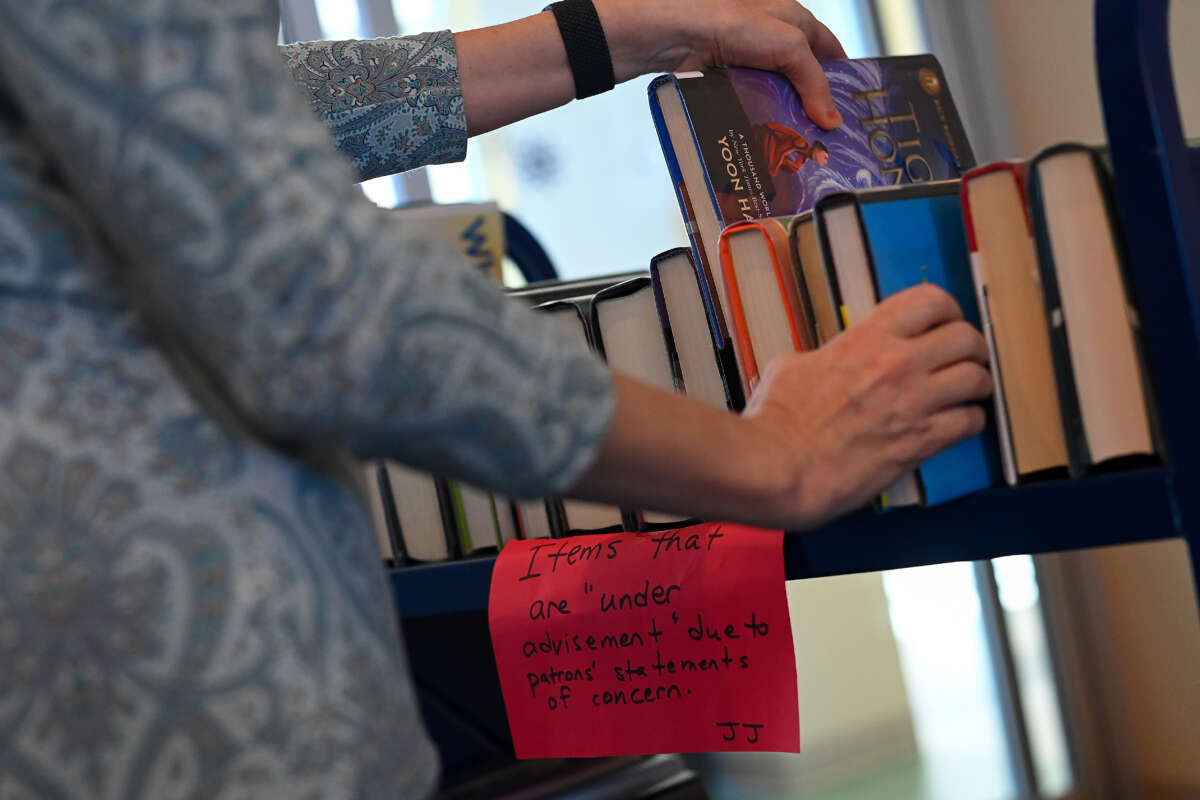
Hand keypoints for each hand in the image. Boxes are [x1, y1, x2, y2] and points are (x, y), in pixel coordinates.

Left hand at [599, 0, 848, 128]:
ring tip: (799, 147)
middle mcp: (771, 40)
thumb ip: (814, 80)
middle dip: (812, 106)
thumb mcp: (789, 45)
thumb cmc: (731, 21)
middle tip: (826, 137)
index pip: (828, 50)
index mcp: (793, 20)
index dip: (841, 76)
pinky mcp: (726, 81)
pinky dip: (758, 121)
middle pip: (800, 79)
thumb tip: (831, 118)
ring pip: (774, 96)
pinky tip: (766, 140)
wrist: (677, 35)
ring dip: (784, 118)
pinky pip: (749, 105)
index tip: (851, 107)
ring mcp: (747, 63)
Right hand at [742, 283, 992, 526]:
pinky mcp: (920, 442)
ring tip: (966, 395)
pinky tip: (955, 425)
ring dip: (976, 386)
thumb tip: (820, 363)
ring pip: (977, 378)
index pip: (930, 301)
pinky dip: (969, 422)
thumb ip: (821, 357)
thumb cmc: (776, 420)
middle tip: (963, 360)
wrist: (779, 467)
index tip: (942, 324)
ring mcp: (913, 403)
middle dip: (971, 348)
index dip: (946, 310)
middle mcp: (898, 363)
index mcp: (866, 338)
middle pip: (966, 337)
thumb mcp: (791, 366)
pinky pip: (970, 422)